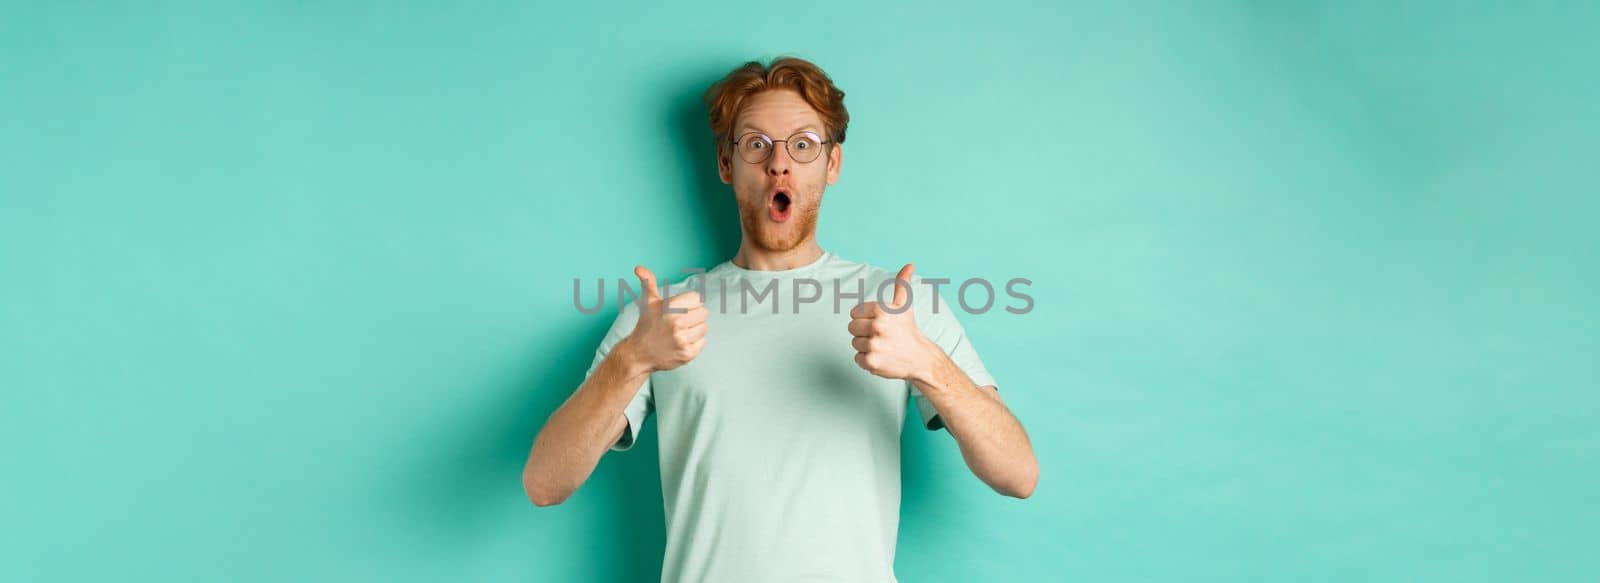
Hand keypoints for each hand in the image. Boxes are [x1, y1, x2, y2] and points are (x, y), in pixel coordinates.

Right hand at [624, 265, 707, 371]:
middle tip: (681, 321)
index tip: (680, 309)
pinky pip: (703, 342)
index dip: (690, 302)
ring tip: (681, 331)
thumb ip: (647, 282)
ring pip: (704, 327)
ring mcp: (682, 340)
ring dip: (695, 328)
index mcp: (669, 308)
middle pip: (704, 312)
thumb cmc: (646, 324)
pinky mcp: (687, 354)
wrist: (639, 353)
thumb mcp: (648, 302)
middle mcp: (676, 323)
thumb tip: (639, 267)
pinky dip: (695, 342)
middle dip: (694, 315)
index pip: (697, 298)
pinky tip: (682, 341)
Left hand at [849, 263, 935, 380]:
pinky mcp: (871, 362)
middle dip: (863, 332)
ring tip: (882, 346)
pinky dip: (866, 360)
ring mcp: (874, 345)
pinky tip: (881, 357)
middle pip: (851, 328)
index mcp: (881, 311)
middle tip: (880, 336)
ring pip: (854, 343)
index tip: (879, 323)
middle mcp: (876, 327)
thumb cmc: (908, 329)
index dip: (864, 318)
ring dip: (865, 346)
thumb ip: (902, 283)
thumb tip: (909, 265)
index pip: (854, 313)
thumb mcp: (904, 305)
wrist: (919, 358)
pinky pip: (857, 358)